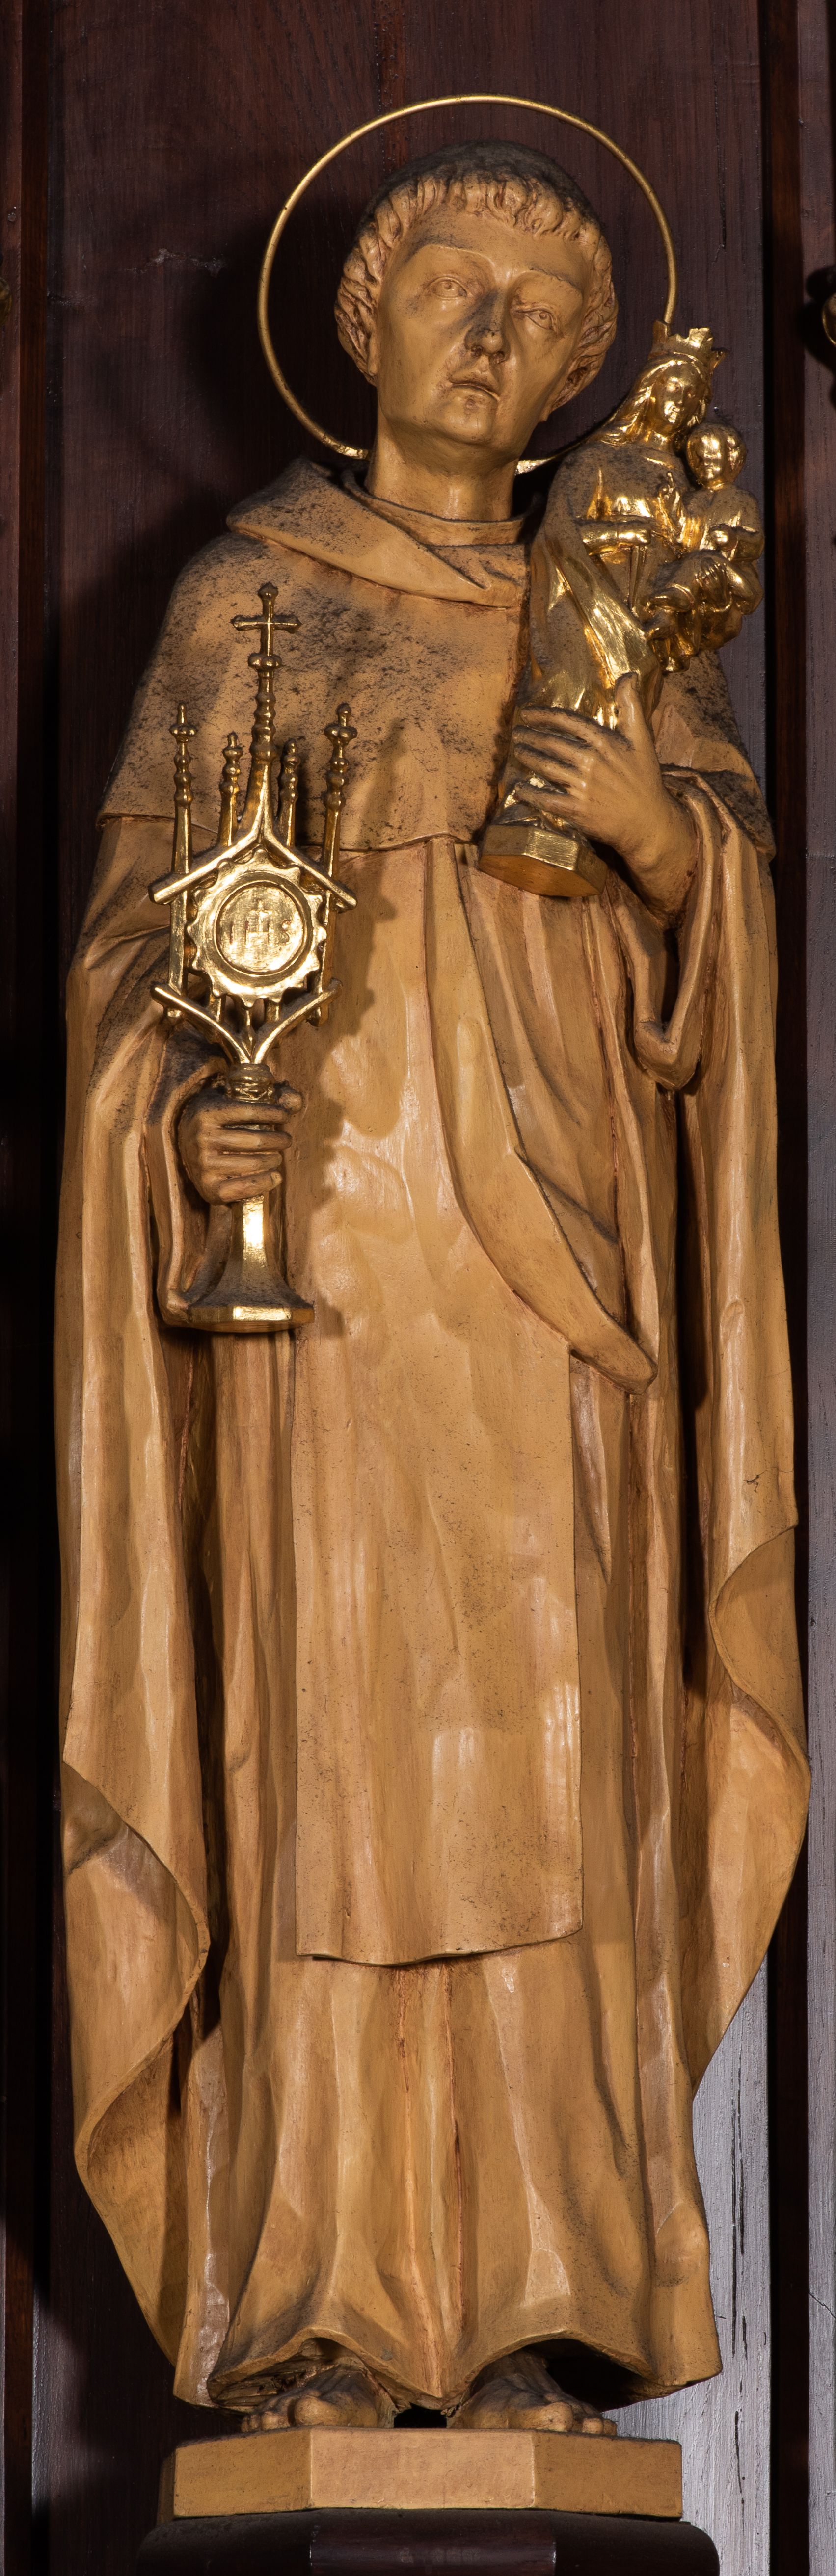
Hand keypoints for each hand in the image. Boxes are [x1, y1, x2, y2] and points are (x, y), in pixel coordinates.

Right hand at [178, 1081, 301, 1205]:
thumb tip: (297, 1100)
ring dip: (274, 1159)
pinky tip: (276, 1176)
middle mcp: (201, 1139)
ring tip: (278, 1156)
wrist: (182, 1147)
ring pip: (253, 1163)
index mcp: (206, 1113)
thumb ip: (262, 1097)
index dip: (273, 1113)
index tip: (285, 1116)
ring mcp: (204, 1165)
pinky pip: (245, 1188)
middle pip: (255, 1141)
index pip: (249, 1111)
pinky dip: (266, 1182)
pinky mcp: (209, 1188)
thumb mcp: (226, 1100)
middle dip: (279, 1140)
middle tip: (286, 1140)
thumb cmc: (213, 1120)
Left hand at [510, 674, 696, 916]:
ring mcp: (583, 787)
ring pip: (547, 767)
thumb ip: (631, 705)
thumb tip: (628, 675)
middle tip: (516, 732)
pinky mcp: (577, 811)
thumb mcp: (643, 738)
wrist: (648, 822)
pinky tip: (518, 788)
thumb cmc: (644, 779)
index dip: (544, 715)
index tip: (527, 713)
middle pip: (552, 743)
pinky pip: (547, 799)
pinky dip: (530, 794)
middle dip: (530, 736)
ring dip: (528, 758)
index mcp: (605, 742)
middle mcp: (591, 762)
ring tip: (517, 750)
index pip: (567, 722)